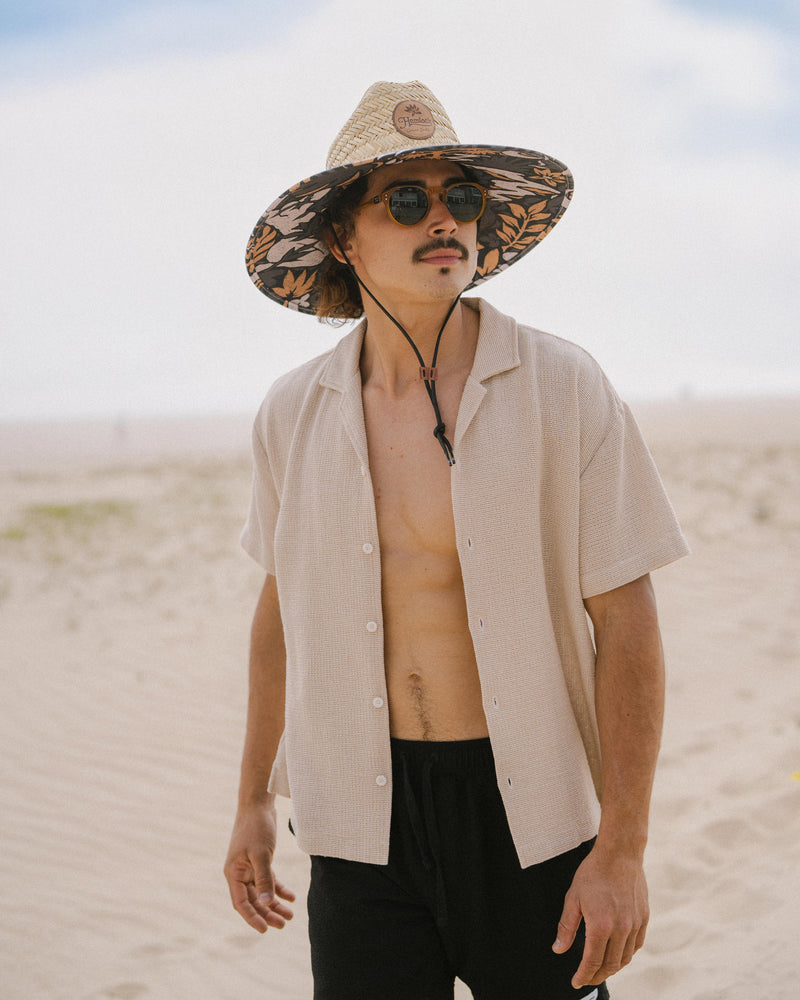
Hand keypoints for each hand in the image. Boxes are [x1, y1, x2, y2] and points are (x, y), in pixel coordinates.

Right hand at [224, 803, 295, 932]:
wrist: (258, 805)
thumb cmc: (256, 827)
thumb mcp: (261, 854)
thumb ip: (264, 879)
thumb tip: (267, 904)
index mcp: (233, 873)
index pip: (240, 903)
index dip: (252, 918)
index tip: (265, 929)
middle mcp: (239, 873)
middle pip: (253, 900)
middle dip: (267, 913)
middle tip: (284, 924)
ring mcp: (250, 868)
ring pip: (262, 893)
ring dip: (275, 904)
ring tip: (290, 916)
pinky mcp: (261, 861)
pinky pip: (269, 881)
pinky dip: (279, 889)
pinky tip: (291, 897)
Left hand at [552, 844, 648, 987]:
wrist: (620, 854)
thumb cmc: (593, 873)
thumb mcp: (573, 898)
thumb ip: (566, 927)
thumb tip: (558, 950)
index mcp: (601, 925)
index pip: (592, 961)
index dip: (583, 975)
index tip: (576, 982)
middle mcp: (621, 929)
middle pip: (610, 965)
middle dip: (597, 976)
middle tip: (587, 979)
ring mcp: (635, 924)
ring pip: (625, 958)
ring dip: (612, 968)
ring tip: (600, 970)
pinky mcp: (644, 918)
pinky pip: (636, 945)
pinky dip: (626, 955)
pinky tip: (618, 955)